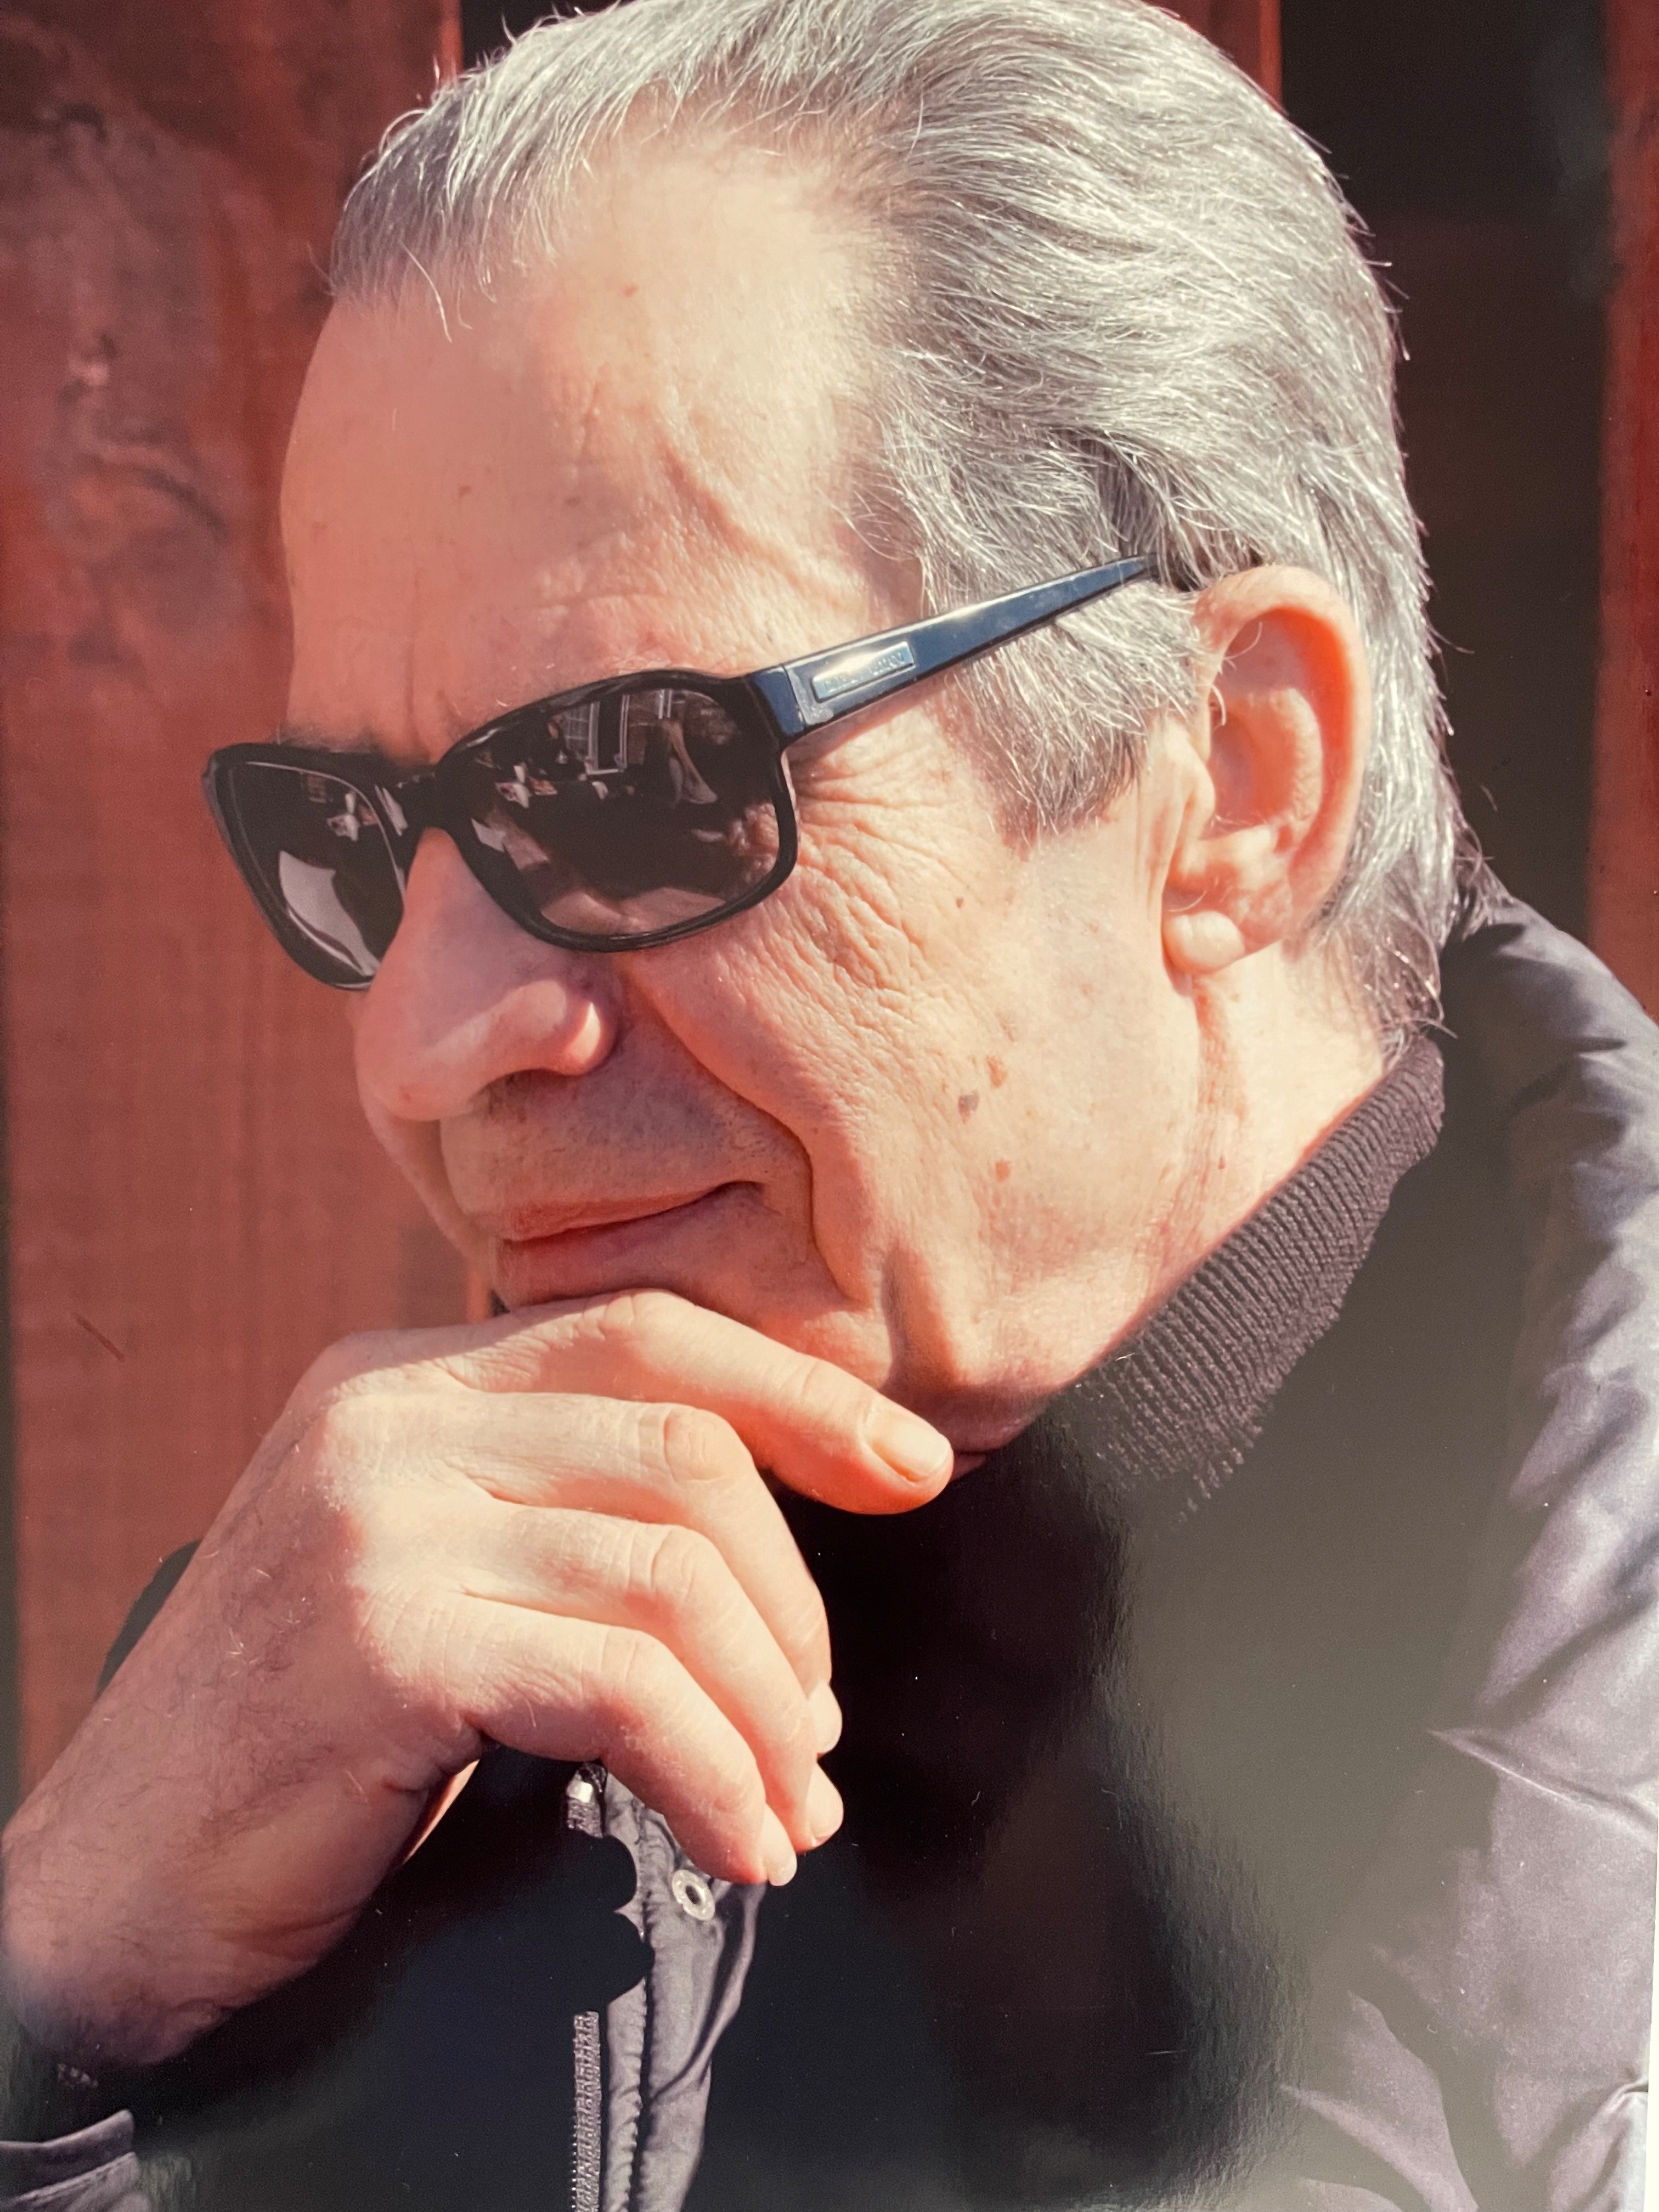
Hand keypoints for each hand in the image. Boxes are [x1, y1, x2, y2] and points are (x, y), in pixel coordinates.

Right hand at [0, 1290, 951, 2066]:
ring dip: (766, 1710)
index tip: (915, 1467)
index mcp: (406, 1381)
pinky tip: (738, 1845)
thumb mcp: (428, 1579)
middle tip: (822, 1726)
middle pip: (682, 1446)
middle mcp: (388, 1420)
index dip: (801, 1395)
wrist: (109, 1883)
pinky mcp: (382, 1645)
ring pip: (669, 1573)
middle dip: (796, 1595)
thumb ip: (556, 1523)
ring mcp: (376, 1524)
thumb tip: (773, 1579)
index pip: (648, 1333)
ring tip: (790, 1807)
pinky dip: (712, 1774)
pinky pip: (620, 1688)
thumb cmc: (301, 1743)